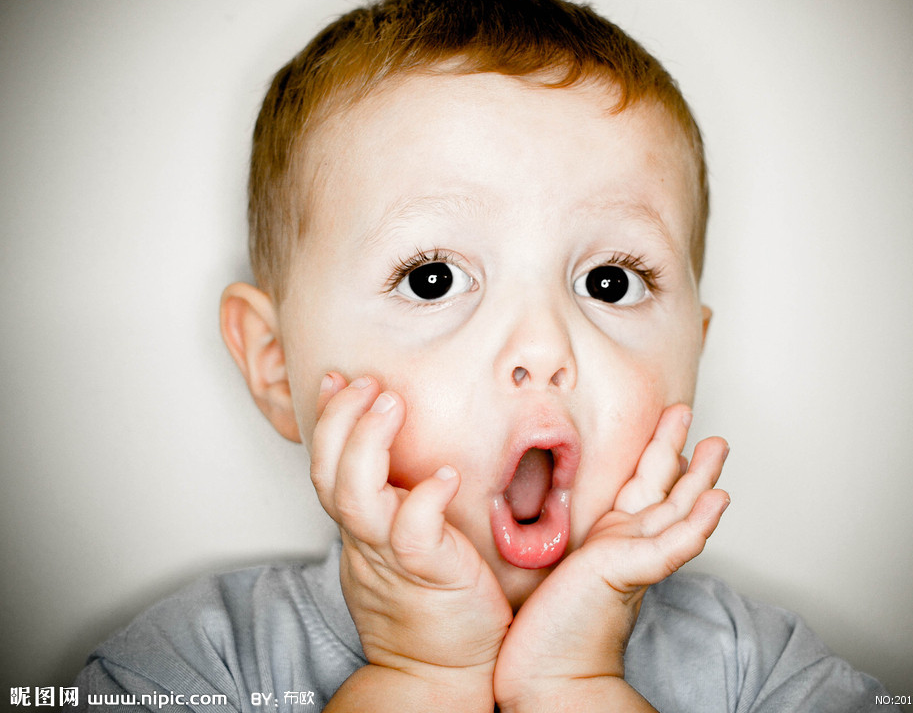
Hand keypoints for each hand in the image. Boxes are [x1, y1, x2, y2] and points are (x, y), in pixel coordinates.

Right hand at [311, 374, 510, 709]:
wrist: (441, 672)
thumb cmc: (433, 607)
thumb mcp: (401, 546)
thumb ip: (397, 504)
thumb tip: (412, 461)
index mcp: (362, 528)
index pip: (328, 465)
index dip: (327, 421)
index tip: (337, 380)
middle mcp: (367, 538)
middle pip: (329, 472)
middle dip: (339, 420)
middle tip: (362, 382)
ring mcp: (392, 556)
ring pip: (357, 495)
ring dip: (368, 442)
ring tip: (390, 402)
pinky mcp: (428, 573)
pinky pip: (414, 532)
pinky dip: (426, 498)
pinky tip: (446, 474)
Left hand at [493, 405, 728, 710]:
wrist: (546, 674)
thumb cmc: (548, 628)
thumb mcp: (559, 563)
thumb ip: (577, 538)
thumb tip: (562, 503)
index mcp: (613, 541)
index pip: (643, 491)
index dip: (659, 458)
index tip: (671, 430)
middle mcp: (629, 547)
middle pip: (668, 493)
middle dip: (686, 458)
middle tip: (703, 425)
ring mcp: (634, 560)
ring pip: (677, 511)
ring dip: (701, 479)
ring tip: (718, 445)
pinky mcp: (630, 573)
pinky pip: (672, 546)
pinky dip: (697, 523)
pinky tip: (718, 502)